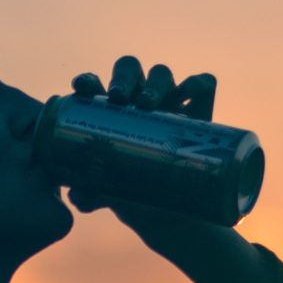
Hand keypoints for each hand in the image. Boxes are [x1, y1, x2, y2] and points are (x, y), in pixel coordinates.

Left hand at [65, 54, 219, 217]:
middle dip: (122, 78)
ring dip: (154, 83)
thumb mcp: (110, 195)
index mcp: (109, 112)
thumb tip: (79, 196)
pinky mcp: (199, 113)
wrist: (174, 212)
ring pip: (161, 75)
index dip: (87, 80)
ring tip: (147, 104)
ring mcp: (168, 104)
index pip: (95, 85)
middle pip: (129, 70)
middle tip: (118, 98)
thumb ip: (91, 194)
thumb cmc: (133, 194)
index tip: (81, 88)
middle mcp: (137, 101)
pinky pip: (203, 86)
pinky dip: (196, 83)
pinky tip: (187, 93)